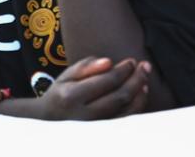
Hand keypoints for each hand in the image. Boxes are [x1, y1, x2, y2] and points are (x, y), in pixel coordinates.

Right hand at [0, 56, 150, 120]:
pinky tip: (141, 93)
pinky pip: (126, 121)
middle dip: (136, 79)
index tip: (131, 61)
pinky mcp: (104, 133)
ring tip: (144, 77)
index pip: (106, 81)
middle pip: (119, 96)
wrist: (50, 121)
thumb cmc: (60, 94)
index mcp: (72, 96)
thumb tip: (109, 62)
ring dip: (140, 93)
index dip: (123, 70)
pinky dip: (137, 107)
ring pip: (126, 111)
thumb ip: (86, 67)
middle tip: (144, 66)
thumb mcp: (66, 76)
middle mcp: (85, 114)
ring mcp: (95, 127)